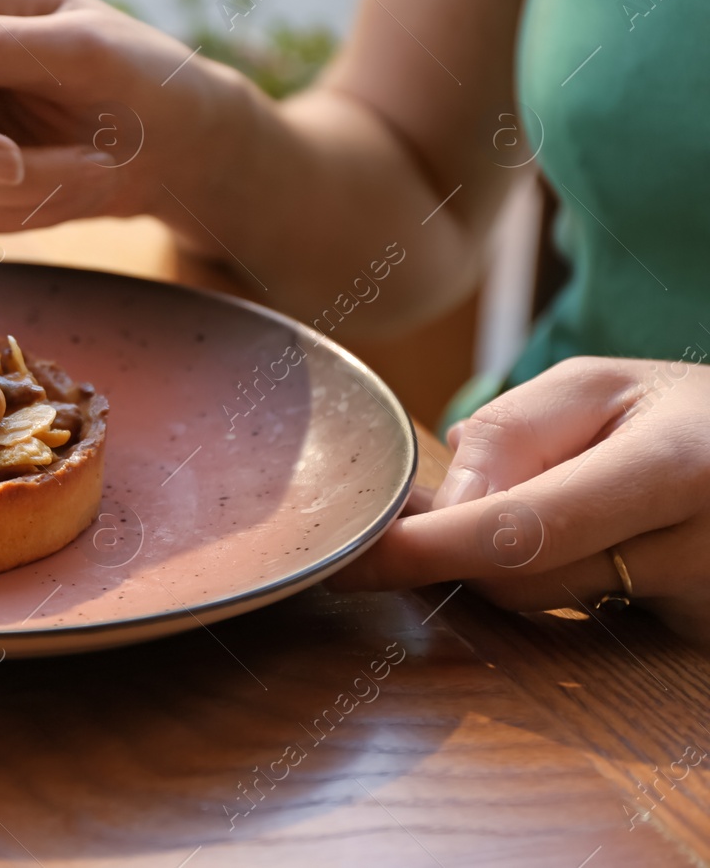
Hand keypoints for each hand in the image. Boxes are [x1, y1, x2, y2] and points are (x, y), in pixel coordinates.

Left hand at [329, 356, 709, 642]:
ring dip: (512, 565)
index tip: (355, 558)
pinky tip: (595, 544)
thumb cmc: (681, 416)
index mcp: (680, 467)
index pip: (527, 529)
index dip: (430, 548)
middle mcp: (705, 551)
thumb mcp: (601, 386)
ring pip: (551, 608)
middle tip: (435, 506)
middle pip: (525, 579)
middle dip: (461, 547)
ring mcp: (707, 609)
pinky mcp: (698, 644)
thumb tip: (443, 506)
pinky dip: (561, 587)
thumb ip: (513, 435)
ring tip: (554, 498)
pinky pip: (590, 631)